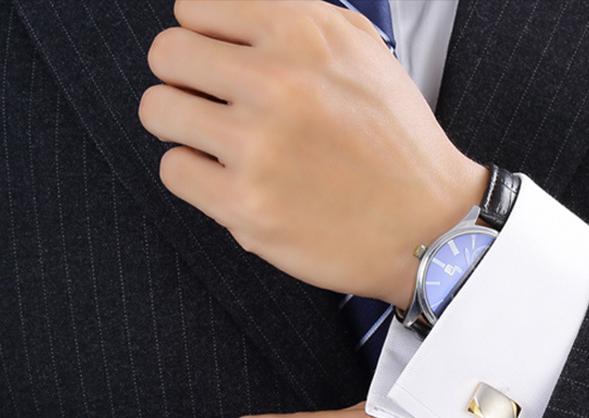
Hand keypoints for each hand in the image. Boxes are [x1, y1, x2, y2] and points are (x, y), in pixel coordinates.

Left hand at [139, 0, 487, 308]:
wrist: (429, 226)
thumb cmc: (399, 145)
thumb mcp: (363, 53)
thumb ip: (297, 22)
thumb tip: (229, 19)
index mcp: (302, 32)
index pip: (194, 9)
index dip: (202, 40)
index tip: (215, 67)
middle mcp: (276, 82)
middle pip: (167, 55)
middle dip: (181, 79)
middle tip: (206, 105)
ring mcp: (258, 147)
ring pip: (159, 111)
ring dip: (180, 127)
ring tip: (214, 145)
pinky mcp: (247, 206)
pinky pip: (174, 171)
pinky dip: (193, 175)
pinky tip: (227, 181)